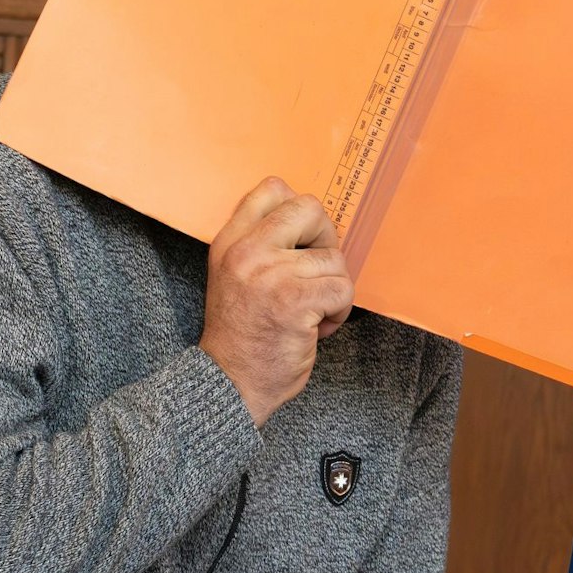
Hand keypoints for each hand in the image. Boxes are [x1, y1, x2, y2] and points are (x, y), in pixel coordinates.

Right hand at [200, 177, 353, 426]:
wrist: (229, 383)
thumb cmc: (243, 334)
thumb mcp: (236, 276)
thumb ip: (263, 244)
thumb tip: (315, 222)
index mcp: (230, 241)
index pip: (272, 188)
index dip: (301, 212)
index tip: (303, 243)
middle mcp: (247, 251)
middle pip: (310, 209)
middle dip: (326, 241)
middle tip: (318, 274)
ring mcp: (270, 274)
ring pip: (333, 259)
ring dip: (332, 290)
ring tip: (311, 313)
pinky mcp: (294, 301)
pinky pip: (342, 289)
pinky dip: (339, 313)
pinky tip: (317, 328)